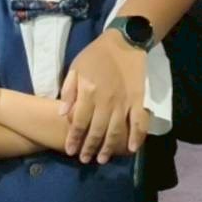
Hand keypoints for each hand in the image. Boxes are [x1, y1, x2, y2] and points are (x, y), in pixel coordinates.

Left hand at [59, 31, 148, 162]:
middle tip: (85, 160)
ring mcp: (124, 101)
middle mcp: (106, 101)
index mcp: (89, 92)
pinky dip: (137, 136)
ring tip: (102, 159)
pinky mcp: (139, 100)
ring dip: (109, 147)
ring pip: (116, 130)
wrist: (124, 42)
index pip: (79, 122)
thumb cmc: (96, 55)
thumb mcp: (75, 68)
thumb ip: (69, 91)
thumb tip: (63, 114)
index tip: (70, 150)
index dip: (74, 139)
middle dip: (89, 148)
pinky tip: (131, 149)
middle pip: (97, 130)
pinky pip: (139, 121)